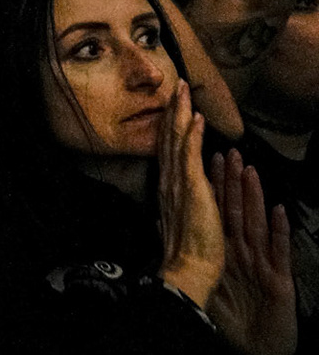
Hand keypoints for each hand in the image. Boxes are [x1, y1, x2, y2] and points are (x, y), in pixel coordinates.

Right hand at [157, 83, 223, 307]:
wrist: (187, 267)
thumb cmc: (185, 252)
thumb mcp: (175, 225)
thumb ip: (169, 212)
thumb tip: (159, 211)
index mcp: (166, 188)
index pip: (167, 151)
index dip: (169, 128)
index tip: (173, 108)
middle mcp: (167, 180)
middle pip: (168, 138)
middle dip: (173, 111)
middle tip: (177, 86)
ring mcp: (177, 181)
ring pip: (176, 140)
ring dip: (180, 113)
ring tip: (183, 91)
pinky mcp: (190, 185)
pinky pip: (190, 153)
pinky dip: (191, 133)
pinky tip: (194, 117)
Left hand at [206, 150, 295, 354]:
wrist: (257, 346)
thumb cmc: (233, 312)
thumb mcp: (207, 276)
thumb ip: (189, 249)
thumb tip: (159, 223)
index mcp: (227, 249)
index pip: (217, 212)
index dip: (211, 186)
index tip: (206, 157)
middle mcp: (246, 251)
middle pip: (237, 210)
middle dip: (233, 181)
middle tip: (230, 151)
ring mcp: (263, 263)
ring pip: (257, 224)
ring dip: (254, 197)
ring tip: (251, 171)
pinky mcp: (279, 280)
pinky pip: (280, 251)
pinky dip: (279, 230)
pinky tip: (280, 211)